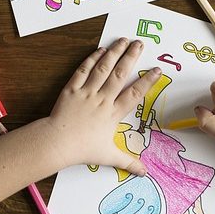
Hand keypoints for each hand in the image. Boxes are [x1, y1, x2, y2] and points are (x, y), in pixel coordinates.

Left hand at [47, 38, 160, 176]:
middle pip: (120, 74)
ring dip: (114, 53)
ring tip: (123, 40)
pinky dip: (92, 59)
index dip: (148, 81)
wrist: (57, 143)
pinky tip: (101, 50)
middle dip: (131, 57)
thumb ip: (128, 162)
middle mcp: (102, 99)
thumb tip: (144, 172)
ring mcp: (87, 92)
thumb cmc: (82, 150)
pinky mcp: (72, 89)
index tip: (157, 70)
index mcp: (113, 113)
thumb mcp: (108, 156)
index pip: (134, 94)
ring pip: (103, 68)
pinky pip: (83, 71)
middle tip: (140, 44)